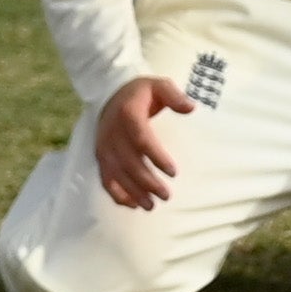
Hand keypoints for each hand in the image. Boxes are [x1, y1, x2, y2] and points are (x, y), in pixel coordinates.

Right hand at [94, 74, 196, 209]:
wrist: (110, 93)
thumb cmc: (140, 93)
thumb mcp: (158, 85)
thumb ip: (174, 96)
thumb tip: (190, 108)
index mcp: (128, 113)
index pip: (141, 139)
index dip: (156, 157)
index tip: (174, 172)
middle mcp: (112, 133)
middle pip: (129, 162)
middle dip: (147, 182)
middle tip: (166, 195)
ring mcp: (104, 146)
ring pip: (116, 174)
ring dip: (133, 192)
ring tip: (152, 206)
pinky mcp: (100, 157)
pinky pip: (106, 179)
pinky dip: (117, 194)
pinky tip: (133, 205)